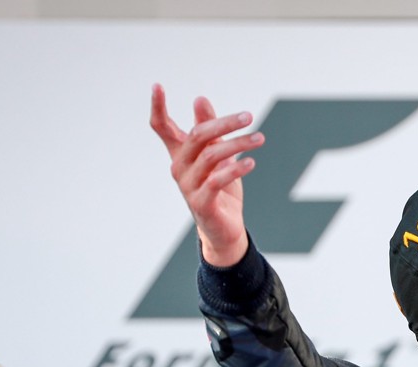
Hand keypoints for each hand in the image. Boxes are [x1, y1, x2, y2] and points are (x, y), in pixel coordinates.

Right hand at [149, 85, 264, 266]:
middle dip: (223, 123)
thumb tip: (199, 99)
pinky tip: (251, 163)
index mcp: (181, 154)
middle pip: (197, 136)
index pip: (162, 128)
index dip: (157, 107)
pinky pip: (217, 181)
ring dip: (238, 144)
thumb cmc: (221, 189)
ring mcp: (188, 186)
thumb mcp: (217, 155)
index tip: (157, 85)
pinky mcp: (201, 203)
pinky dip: (235, 169)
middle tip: (248, 116)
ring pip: (211, 156)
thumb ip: (210, 130)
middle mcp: (180, 168)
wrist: (225, 229)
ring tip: (260, 139)